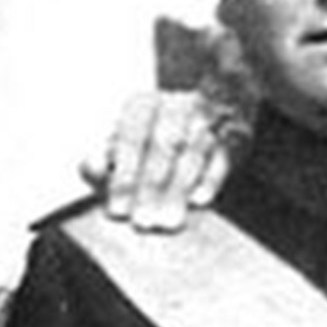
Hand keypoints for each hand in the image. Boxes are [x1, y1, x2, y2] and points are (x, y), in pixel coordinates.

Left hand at [82, 90, 245, 231]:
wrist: (206, 106)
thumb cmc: (151, 137)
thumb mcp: (119, 144)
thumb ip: (101, 160)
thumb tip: (91, 168)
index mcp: (143, 104)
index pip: (131, 138)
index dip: (124, 176)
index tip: (118, 208)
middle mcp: (177, 105)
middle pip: (164, 145)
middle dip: (151, 186)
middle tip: (142, 220)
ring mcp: (209, 119)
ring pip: (194, 153)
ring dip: (179, 189)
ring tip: (167, 221)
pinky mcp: (235, 136)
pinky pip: (224, 157)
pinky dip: (211, 179)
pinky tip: (199, 201)